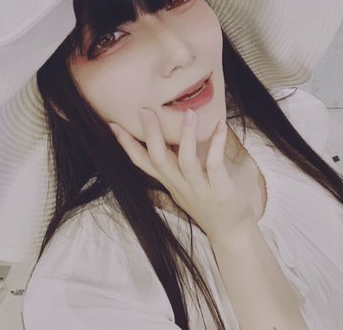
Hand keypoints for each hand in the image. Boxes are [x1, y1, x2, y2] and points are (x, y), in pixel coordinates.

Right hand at [109, 108, 255, 242]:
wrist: (230, 232)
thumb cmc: (208, 204)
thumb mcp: (183, 187)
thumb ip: (174, 167)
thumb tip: (167, 141)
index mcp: (170, 181)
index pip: (142, 162)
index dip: (126, 144)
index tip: (112, 124)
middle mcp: (180, 185)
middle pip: (158, 159)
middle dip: (151, 134)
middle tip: (145, 110)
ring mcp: (199, 188)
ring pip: (185, 161)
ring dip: (186, 136)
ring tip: (188, 112)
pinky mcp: (219, 190)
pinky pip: (214, 165)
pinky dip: (217, 144)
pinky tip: (220, 125)